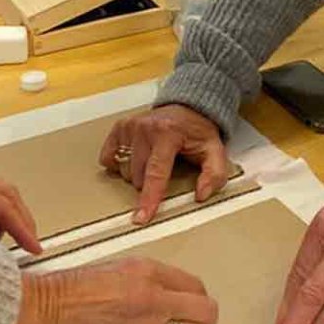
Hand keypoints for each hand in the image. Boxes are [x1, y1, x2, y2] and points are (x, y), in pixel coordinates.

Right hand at [3, 256, 218, 323]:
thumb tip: (170, 294)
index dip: (197, 299)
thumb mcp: (114, 267)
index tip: (190, 307)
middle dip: (203, 322)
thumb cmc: (68, 290)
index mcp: (147, 271)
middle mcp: (152, 299)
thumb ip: (147, 278)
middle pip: (206, 313)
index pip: (196, 286)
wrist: (40, 315)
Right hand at [98, 104, 230, 225]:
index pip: (156, 173)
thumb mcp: (215, 151)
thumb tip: (201, 194)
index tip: (141, 217)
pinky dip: (120, 163)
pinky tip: (134, 157)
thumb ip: (214, 174)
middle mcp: (145, 128)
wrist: (188, 107)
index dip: (149, 198)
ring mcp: (130, 127)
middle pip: (137, 176)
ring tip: (152, 160)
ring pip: (124, 169)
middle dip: (149, 182)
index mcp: (168, 134)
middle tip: (166, 168)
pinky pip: (109, 157)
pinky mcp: (120, 127)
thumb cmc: (198, 132)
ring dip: (136, 173)